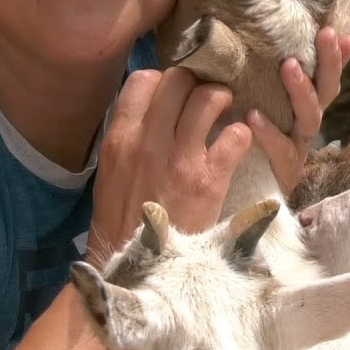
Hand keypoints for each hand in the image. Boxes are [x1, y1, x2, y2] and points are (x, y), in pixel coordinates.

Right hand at [86, 67, 252, 265]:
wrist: (138, 268)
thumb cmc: (121, 224)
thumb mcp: (109, 175)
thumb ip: (126, 139)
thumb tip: (146, 112)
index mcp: (120, 139)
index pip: (142, 81)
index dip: (162, 80)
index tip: (173, 92)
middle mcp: (148, 141)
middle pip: (178, 80)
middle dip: (195, 82)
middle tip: (203, 96)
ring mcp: (180, 158)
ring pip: (208, 98)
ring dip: (221, 99)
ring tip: (225, 109)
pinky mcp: (210, 179)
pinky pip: (235, 135)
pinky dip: (241, 135)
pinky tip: (236, 144)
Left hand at [247, 27, 349, 196]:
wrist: (245, 202)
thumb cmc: (249, 147)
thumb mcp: (260, 108)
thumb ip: (270, 83)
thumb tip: (278, 51)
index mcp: (304, 110)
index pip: (327, 78)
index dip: (336, 56)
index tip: (338, 31)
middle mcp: (306, 127)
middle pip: (326, 92)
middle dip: (329, 63)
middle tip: (324, 35)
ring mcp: (298, 149)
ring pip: (310, 118)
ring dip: (302, 90)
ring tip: (289, 66)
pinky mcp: (283, 172)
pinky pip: (281, 150)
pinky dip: (269, 133)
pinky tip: (253, 117)